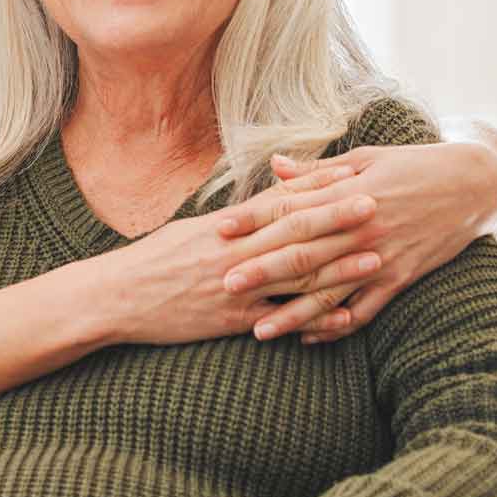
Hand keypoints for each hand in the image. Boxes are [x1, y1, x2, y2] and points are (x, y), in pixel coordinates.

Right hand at [102, 164, 381, 346]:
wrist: (117, 296)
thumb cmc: (151, 261)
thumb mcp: (190, 231)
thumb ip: (233, 220)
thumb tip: (264, 204)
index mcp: (226, 227)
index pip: (280, 203)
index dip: (320, 190)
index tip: (354, 176)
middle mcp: (235, 253)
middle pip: (295, 233)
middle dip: (339, 219)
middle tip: (379, 205)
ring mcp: (236, 287)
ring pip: (295, 276)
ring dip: (338, 268)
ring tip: (375, 259)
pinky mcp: (232, 320)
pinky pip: (280, 320)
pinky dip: (313, 319)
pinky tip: (343, 317)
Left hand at [220, 141, 496, 344]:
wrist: (475, 184)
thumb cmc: (412, 166)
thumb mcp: (365, 159)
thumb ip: (317, 171)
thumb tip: (274, 165)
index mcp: (348, 194)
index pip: (291, 208)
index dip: (253, 219)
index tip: (220, 229)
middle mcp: (361, 228)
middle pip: (304, 253)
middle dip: (262, 270)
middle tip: (224, 284)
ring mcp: (382, 257)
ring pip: (331, 291)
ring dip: (293, 313)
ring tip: (259, 330)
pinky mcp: (401, 278)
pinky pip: (365, 309)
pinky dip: (336, 326)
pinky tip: (308, 339)